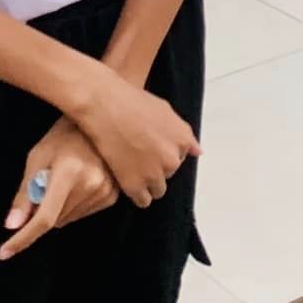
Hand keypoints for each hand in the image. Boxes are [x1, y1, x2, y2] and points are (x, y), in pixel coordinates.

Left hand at [0, 118, 117, 260]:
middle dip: (43, 210)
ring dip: (59, 209)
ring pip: (68, 220)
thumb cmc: (62, 136)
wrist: (99, 122)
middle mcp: (91, 184)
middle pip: (55, 221)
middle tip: (46, 183)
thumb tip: (11, 225)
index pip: (44, 218)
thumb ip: (25, 193)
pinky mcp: (113, 196)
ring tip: (65, 179)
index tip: (3, 253)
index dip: (22, 238)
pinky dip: (73, 206)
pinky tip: (78, 183)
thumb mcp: (37, 158)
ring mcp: (105, 191)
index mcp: (69, 172)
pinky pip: (83, 215)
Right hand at [69, 67, 199, 208]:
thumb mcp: (165, 109)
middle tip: (138, 153)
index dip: (164, 151)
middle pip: (169, 173)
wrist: (104, 106)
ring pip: (158, 190)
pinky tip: (128, 182)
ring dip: (148, 183)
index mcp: (182, 140)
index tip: (151, 145)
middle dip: (157, 166)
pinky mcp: (134, 185)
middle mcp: (172, 159)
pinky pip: (143, 201)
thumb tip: (197, 151)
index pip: (180, 156)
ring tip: (132, 168)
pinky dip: (137, 194)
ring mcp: (154, 174)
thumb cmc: (132, 102)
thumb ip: (183, 132)